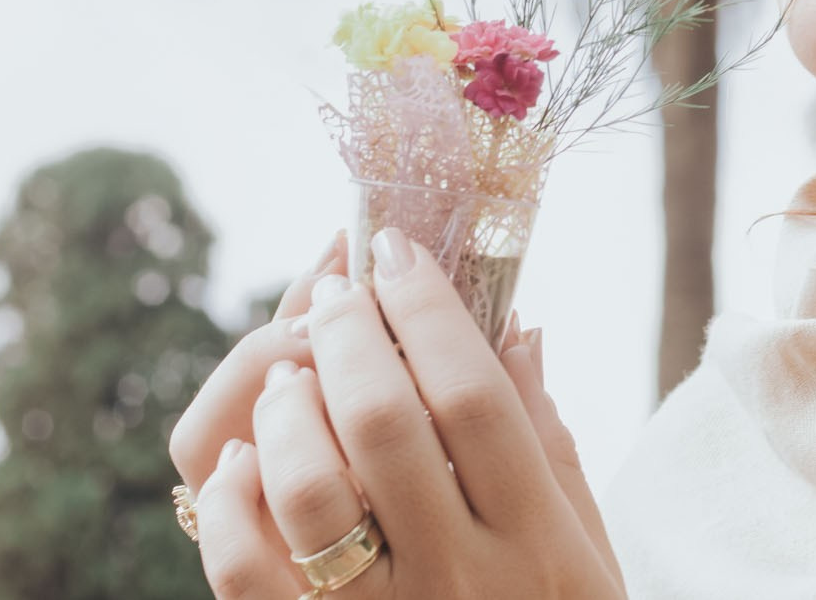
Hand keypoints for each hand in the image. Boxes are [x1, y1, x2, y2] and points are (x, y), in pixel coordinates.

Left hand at [190, 228, 625, 598]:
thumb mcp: (584, 541)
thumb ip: (548, 435)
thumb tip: (519, 325)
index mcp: (534, 537)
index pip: (472, 393)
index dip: (428, 307)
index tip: (399, 250)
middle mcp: (456, 577)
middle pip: (384, 423)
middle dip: (349, 332)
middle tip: (338, 291)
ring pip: (308, 490)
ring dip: (290, 406)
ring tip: (294, 369)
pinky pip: (243, 571)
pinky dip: (232, 501)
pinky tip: (246, 457)